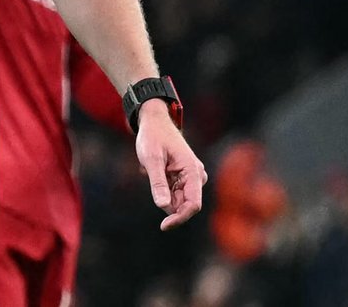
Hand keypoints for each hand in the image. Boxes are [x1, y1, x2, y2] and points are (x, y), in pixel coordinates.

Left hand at [135, 104, 207, 230]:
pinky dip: (162, 187)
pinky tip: (154, 170)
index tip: (163, 226)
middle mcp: (196, 175)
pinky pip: (173, 192)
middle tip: (151, 178)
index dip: (180, 218)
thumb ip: (158, 182)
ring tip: (153, 169)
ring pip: (178, 199)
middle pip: (185, 204)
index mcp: (193, 171)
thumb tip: (163, 206)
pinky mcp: (183, 177)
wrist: (153, 121)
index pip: (193, 204)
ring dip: (164, 193)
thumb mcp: (152, 158)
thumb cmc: (153, 137)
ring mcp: (190, 177)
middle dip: (168, 203)